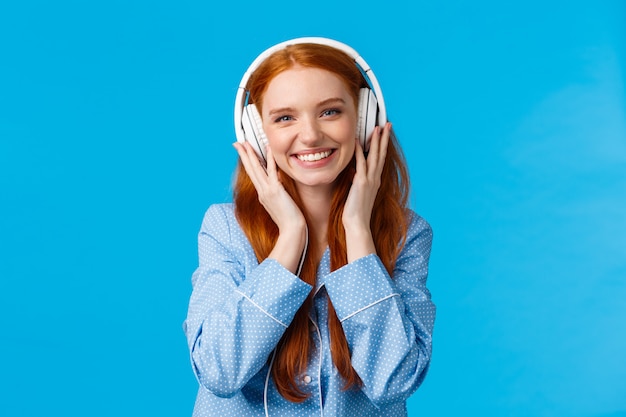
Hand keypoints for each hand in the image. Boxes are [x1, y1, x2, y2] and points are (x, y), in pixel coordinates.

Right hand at [233, 142, 306, 272]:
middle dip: (244, 155)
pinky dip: (269, 159)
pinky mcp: (275, 190)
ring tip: (244, 143)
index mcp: (262, 195)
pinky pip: (271, 171)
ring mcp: (267, 190)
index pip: (254, 175)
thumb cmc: (289, 221)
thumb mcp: (280, 206)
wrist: (291, 230)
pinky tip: (267, 148)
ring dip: (250, 154)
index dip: (248, 163)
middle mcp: (262, 192)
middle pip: (250, 169)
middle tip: (237, 143)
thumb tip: (277, 189)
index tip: (243, 153)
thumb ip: (276, 197)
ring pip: (256, 169)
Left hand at [342, 123, 390, 260]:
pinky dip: (359, 152)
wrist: (357, 225)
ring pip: (374, 156)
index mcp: (374, 181)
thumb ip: (358, 182)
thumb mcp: (358, 194)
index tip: (384, 134)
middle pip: (381, 154)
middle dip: (384, 138)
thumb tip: (354, 173)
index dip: (382, 146)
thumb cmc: (355, 212)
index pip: (380, 159)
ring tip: (378, 128)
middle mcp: (374, 178)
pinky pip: (360, 163)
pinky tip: (357, 141)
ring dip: (376, 141)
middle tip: (387, 124)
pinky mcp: (361, 183)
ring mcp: (369, 180)